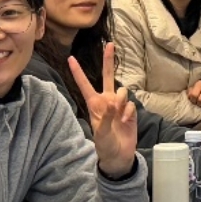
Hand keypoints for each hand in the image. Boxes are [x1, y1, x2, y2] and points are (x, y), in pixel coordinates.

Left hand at [70, 44, 136, 178]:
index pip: (84, 85)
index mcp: (94, 104)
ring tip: (119, 116)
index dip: (78, 72)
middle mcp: (106, 101)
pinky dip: (129, 111)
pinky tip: (126, 121)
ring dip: (121, 100)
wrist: (119, 156)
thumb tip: (113, 103)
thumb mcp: (101, 133)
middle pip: (107, 76)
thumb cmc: (105, 145)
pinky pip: (130, 103)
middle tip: (110, 44)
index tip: (70, 58)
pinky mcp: (130, 111)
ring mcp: (118, 105)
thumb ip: (107, 117)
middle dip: (109, 60)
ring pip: (122, 90)